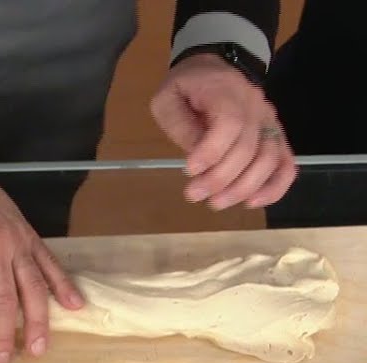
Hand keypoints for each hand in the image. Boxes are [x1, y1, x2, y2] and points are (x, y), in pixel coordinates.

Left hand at [0, 157, 83, 362]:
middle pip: (5, 298)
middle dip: (4, 333)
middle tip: (4, 359)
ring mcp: (17, 241)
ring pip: (32, 286)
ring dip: (37, 320)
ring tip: (39, 347)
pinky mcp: (30, 236)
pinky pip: (50, 263)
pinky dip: (63, 286)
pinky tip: (73, 306)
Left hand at [150, 53, 296, 209]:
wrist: (213, 68)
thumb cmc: (186, 87)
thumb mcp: (167, 100)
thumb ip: (180, 125)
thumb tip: (196, 156)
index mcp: (226, 91)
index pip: (229, 123)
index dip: (211, 151)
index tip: (189, 171)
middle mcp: (255, 106)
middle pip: (248, 147)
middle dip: (220, 178)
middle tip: (193, 195)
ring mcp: (269, 121)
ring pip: (270, 158)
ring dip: (244, 187)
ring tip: (216, 203)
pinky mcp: (275, 135)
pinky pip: (286, 163)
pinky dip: (275, 186)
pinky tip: (253, 202)